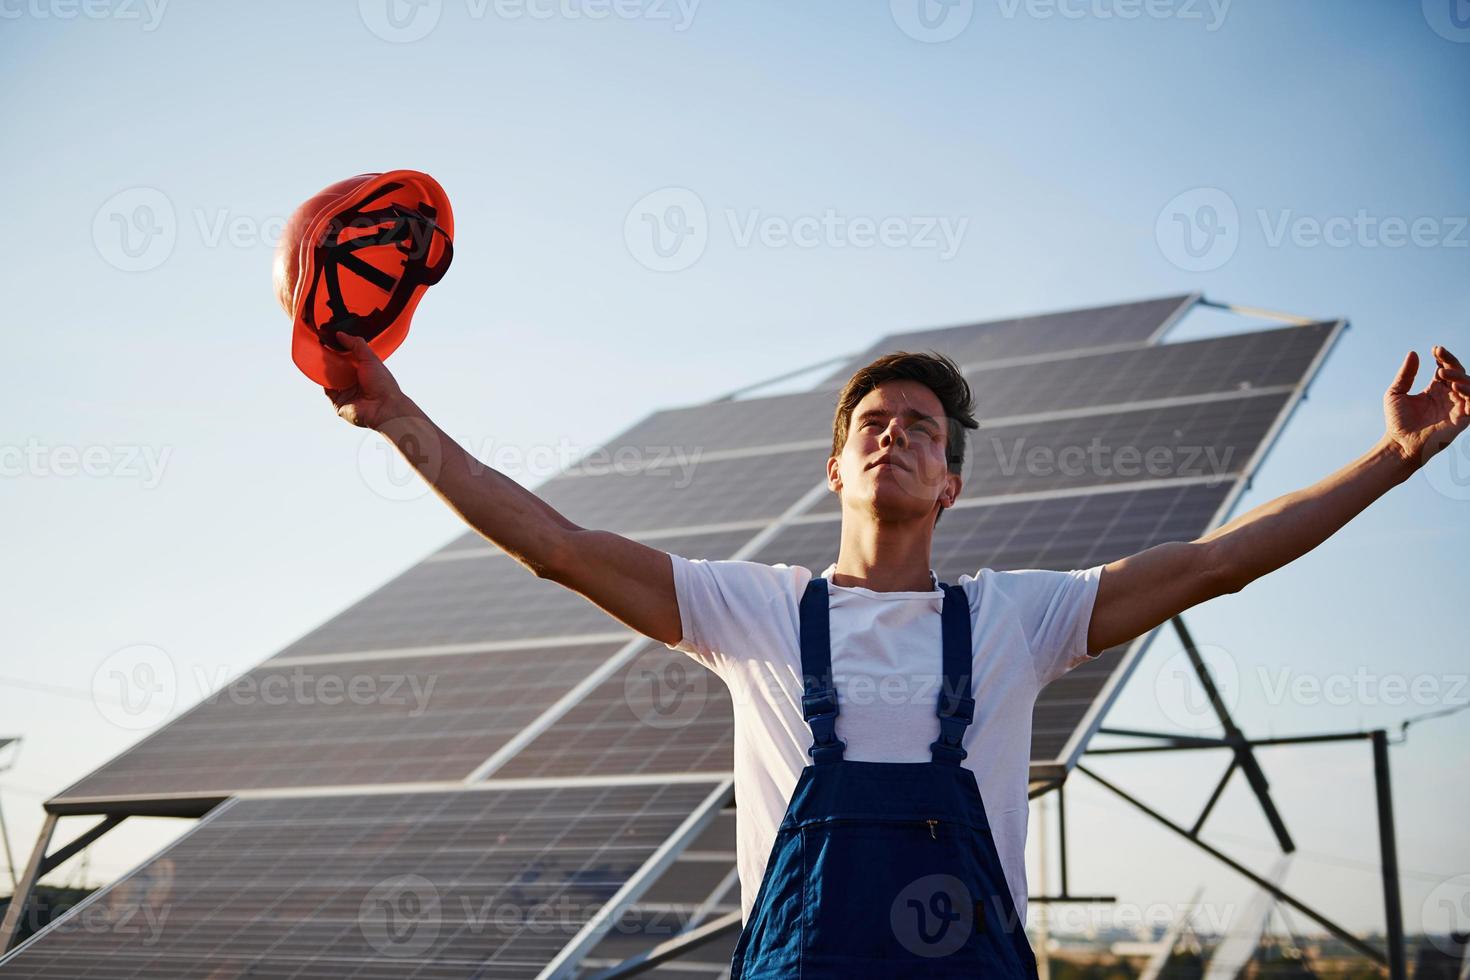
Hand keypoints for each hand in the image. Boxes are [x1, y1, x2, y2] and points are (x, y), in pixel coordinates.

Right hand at [324, 332, 408, 429]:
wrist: (383, 407)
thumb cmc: (383, 384)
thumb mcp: (370, 358)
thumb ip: (356, 344)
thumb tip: (340, 334)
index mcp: (364, 371)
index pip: (348, 358)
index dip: (339, 349)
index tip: (330, 339)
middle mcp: (355, 382)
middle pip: (337, 367)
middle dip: (329, 358)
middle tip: (321, 347)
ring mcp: (346, 393)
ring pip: (330, 378)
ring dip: (324, 369)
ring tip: (319, 356)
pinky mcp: (338, 403)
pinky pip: (327, 390)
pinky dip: (323, 382)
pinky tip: (320, 371)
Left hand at [1384, 345, 1469, 468]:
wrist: (1399, 444)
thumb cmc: (1397, 421)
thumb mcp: (1396, 393)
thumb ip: (1406, 374)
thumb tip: (1413, 353)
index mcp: (1435, 389)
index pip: (1446, 368)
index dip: (1444, 357)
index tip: (1435, 349)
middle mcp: (1448, 396)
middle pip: (1459, 373)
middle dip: (1452, 362)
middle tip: (1439, 359)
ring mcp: (1457, 406)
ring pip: (1469, 385)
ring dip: (1460, 375)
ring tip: (1442, 373)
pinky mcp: (1462, 419)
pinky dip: (1469, 392)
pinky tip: (1456, 387)